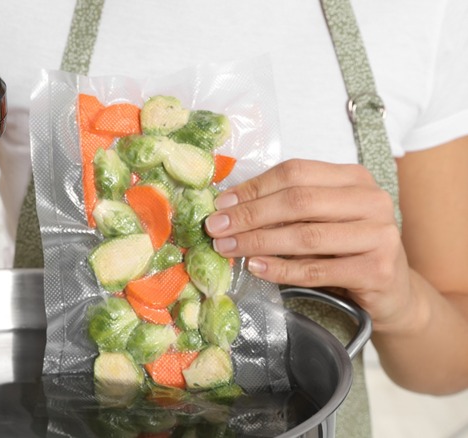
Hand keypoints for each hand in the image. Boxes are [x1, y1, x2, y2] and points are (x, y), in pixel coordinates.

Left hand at [204, 159, 414, 331]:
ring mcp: (379, 234)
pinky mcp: (377, 269)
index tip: (220, 205)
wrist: (392, 291)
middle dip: (250, 215)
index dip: (253, 187)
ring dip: (259, 242)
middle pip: (298, 200)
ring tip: (228, 248)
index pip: (295, 172)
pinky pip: (317, 269)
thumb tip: (227, 207)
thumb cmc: (345, 250)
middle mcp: (371, 199)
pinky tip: (256, 267)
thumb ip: (285, 208)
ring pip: (306, 235)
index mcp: (353, 177)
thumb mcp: (320, 220)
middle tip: (215, 228)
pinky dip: (281, 269)